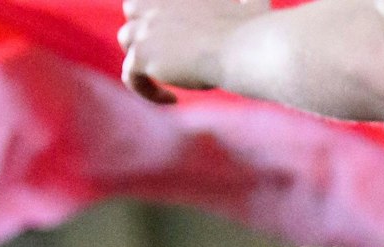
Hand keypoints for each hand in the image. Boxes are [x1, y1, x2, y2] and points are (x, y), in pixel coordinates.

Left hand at [119, 0, 264, 103]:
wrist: (244, 48)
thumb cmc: (255, 27)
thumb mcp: (253, 1)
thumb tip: (258, 0)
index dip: (155, 10)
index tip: (170, 33)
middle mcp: (156, 1)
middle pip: (132, 6)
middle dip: (141, 23)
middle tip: (160, 49)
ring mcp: (146, 26)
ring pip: (126, 38)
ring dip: (142, 56)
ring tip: (168, 75)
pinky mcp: (142, 54)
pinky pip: (130, 75)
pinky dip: (146, 90)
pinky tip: (172, 100)